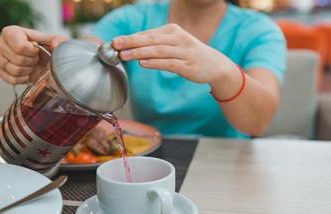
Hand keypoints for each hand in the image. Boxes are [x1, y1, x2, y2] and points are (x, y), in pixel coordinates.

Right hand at [0, 25, 67, 84]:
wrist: (42, 61)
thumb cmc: (45, 49)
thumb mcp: (53, 43)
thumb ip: (59, 39)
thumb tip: (56, 44)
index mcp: (11, 32)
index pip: (20, 47)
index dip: (32, 52)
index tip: (37, 50)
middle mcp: (0, 43)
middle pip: (18, 59)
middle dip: (32, 61)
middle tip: (35, 59)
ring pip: (14, 70)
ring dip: (27, 70)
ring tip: (30, 65)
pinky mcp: (0, 71)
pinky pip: (11, 79)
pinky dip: (22, 79)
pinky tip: (26, 72)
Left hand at [112, 23, 231, 84]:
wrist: (215, 64)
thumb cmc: (190, 53)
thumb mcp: (174, 43)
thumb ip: (156, 43)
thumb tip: (132, 45)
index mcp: (173, 30)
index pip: (148, 33)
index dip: (131, 37)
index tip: (115, 41)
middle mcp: (179, 38)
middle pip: (151, 39)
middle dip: (131, 41)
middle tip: (115, 44)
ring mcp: (185, 52)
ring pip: (158, 51)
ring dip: (140, 53)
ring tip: (124, 55)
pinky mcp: (189, 66)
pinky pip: (169, 63)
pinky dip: (155, 63)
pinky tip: (143, 64)